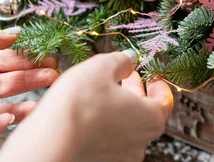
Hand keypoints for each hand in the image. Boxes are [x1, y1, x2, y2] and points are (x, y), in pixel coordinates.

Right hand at [0, 52, 173, 161]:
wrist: (48, 142)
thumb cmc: (78, 105)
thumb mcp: (102, 67)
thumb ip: (121, 61)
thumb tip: (128, 61)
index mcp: (151, 118)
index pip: (165, 100)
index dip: (159, 84)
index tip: (152, 75)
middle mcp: (140, 142)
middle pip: (146, 113)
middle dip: (135, 92)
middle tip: (125, 77)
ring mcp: (120, 157)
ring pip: (126, 127)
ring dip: (118, 108)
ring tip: (102, 92)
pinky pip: (108, 140)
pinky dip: (103, 124)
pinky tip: (87, 112)